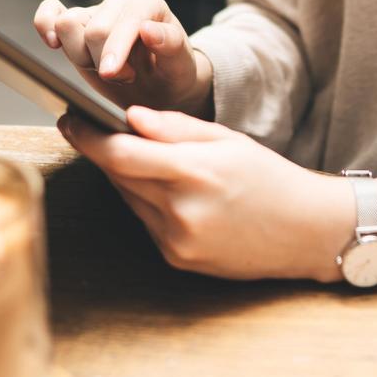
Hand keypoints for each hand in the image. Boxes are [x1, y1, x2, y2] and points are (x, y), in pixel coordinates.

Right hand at [33, 0, 210, 114]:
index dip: (115, 48)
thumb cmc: (172, 72)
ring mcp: (95, 12)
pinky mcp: (75, 27)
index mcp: (146, 2)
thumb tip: (148, 29)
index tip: (112, 74)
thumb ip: (169, 44)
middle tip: (126, 77)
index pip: (122, 19)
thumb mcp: (180, 63)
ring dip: (81, 56)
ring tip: (106, 69)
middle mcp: (119, 2)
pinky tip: (54, 44)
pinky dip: (45, 25)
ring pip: (67, 24)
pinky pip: (50, 12)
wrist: (160, 86)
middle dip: (103, 61)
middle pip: (93, 28)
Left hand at [58, 107, 346, 280]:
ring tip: (147, 161)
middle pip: (119, 177)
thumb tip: (132, 117)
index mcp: (194, 172)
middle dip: (105, 153)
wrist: (306, 232)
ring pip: (130, 200)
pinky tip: (170, 193)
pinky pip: (147, 223)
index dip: (88, 137)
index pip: (122, 153)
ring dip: (127, 178)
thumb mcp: (228, 140)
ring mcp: (177, 241)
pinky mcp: (178, 260)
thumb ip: (177, 128)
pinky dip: (147, 203)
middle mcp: (181, 211)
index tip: (69, 120)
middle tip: (96, 131)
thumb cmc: (271, 178)